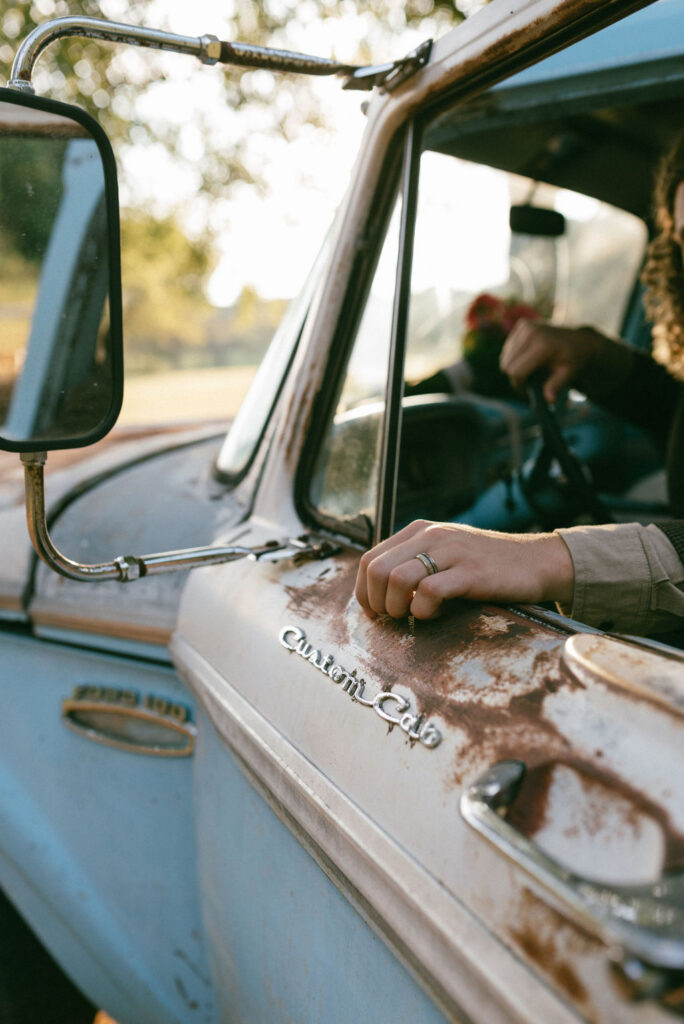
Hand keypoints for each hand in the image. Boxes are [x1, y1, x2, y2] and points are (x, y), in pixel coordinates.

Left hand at [355, 519, 573, 619]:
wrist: (537, 561)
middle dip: (377, 602)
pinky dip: (425, 611)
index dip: (364, 591)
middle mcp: (431, 535)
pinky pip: (428, 592)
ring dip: (398, 608)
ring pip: (396, 580)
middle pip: (376, 569)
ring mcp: (451, 552)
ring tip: (416, 615)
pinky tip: (439, 613)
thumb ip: (414, 563)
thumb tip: (378, 594)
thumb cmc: (486, 565)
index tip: (374, 612)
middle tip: (394, 617)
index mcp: (419, 530)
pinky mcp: (470, 572)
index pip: (369, 558)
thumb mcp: (445, 553)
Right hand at [500, 320, 606, 402]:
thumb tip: (549, 400)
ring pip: (505, 357)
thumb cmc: (574, 360)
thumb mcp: (568, 374)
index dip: (519, 386)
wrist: (580, 340)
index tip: (527, 394)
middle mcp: (531, 332)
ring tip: (530, 371)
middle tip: (529, 384)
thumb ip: (556, 386)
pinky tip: (528, 359)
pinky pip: (508, 348)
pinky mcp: (523, 324)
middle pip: (507, 365)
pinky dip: (514, 357)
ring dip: (514, 367)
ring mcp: (526, 326)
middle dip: (515, 378)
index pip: (516, 371)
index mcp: (542, 346)